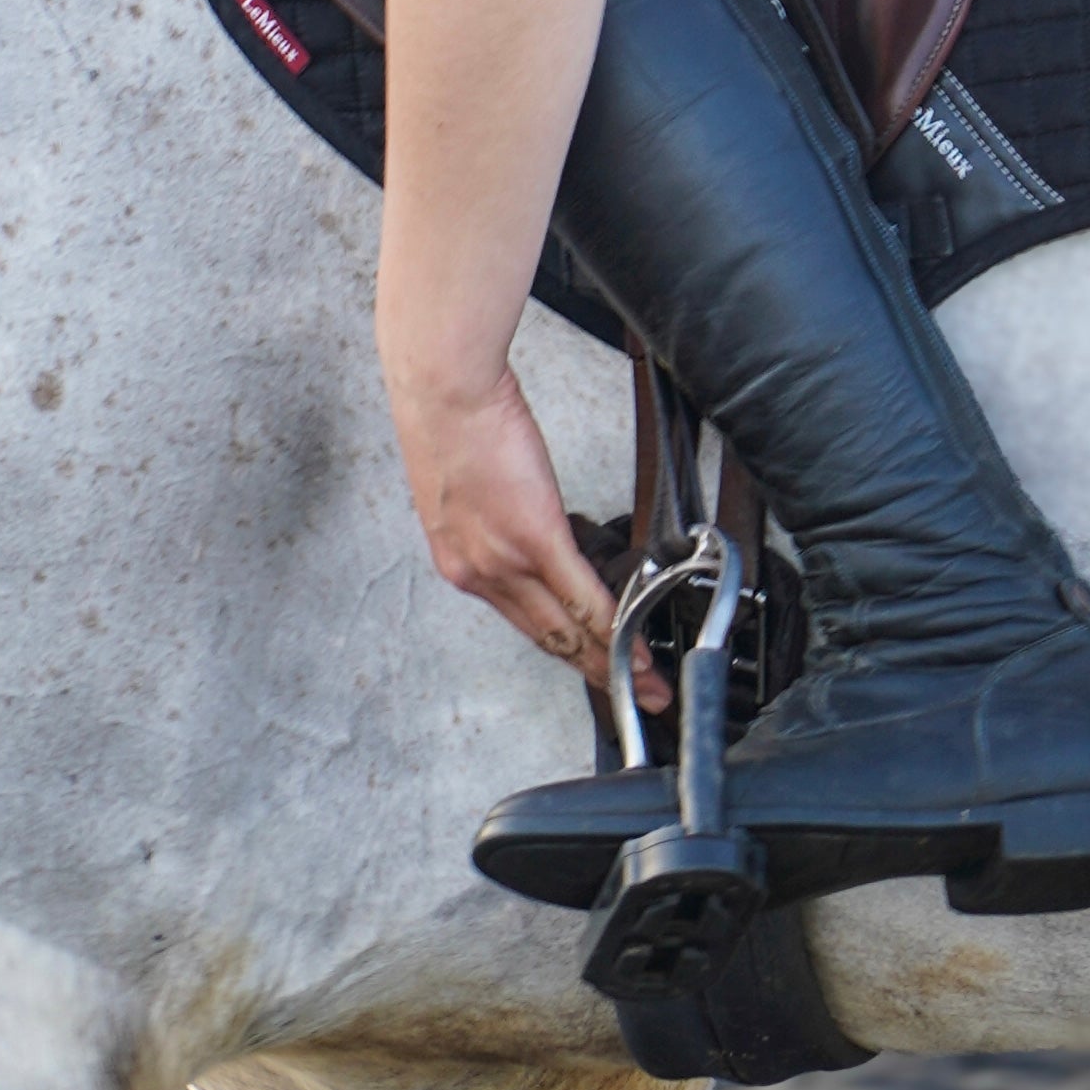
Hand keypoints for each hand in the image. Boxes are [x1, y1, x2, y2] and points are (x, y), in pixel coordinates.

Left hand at [385, 358, 667, 706]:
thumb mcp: (463, 491)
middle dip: (596, 673)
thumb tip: (529, 529)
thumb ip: (495, 523)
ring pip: (568, 630)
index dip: (564, 651)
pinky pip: (584, 596)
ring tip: (646, 683)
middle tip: (635, 697)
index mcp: (464, 564)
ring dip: (613, 662)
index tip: (593, 669)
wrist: (444, 391)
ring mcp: (508, 560)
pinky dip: (615, 627)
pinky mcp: (536, 536)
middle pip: (548, 640)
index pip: (522, 623)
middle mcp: (480, 574)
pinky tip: (637, 646)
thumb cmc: (449, 423)